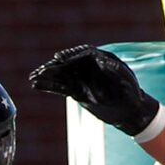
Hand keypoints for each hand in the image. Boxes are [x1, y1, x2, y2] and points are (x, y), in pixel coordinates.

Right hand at [27, 44, 159, 136]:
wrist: (129, 111)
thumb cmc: (131, 94)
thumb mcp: (126, 81)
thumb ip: (115, 71)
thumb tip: (104, 60)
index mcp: (101, 59)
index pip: (82, 54)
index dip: (70, 55)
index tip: (58, 58)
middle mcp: (88, 67)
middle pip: (68, 64)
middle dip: (54, 67)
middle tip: (41, 70)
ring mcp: (82, 79)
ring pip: (62, 76)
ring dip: (47, 77)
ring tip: (33, 78)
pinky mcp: (77, 91)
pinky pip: (61, 87)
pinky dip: (49, 87)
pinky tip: (36, 85)